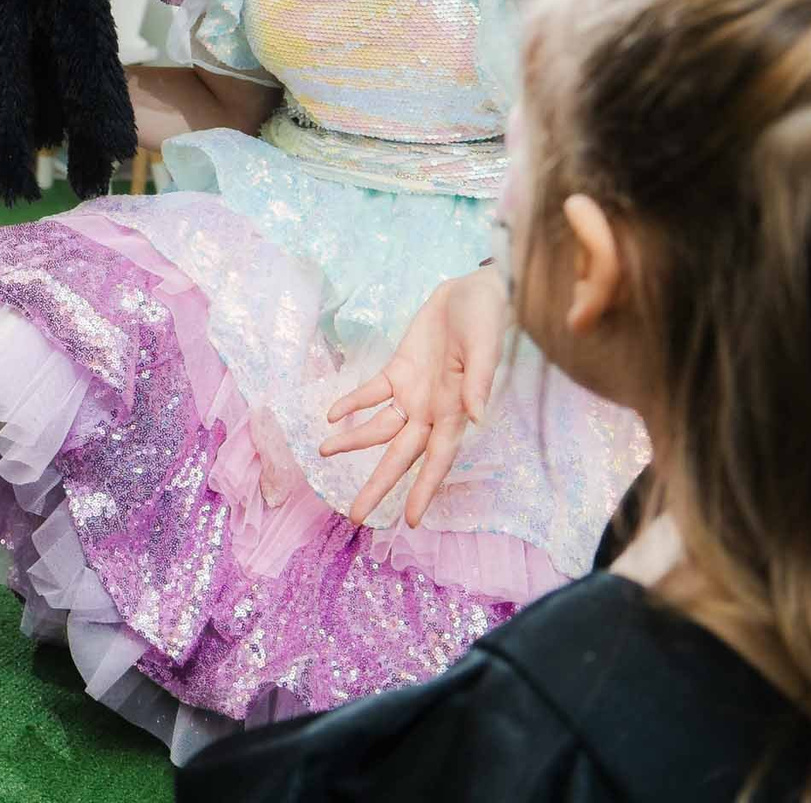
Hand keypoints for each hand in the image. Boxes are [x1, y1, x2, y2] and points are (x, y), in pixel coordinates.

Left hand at [320, 267, 507, 526]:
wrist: (475, 289)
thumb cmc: (487, 319)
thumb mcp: (486, 347)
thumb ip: (480, 383)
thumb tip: (478, 418)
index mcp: (456, 412)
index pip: (438, 460)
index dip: (425, 490)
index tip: (410, 521)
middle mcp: (432, 410)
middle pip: (401, 455)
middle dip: (379, 485)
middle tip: (355, 516)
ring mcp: (414, 391)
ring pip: (380, 426)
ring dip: (354, 440)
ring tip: (324, 451)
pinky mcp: (399, 369)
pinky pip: (373, 392)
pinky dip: (353, 402)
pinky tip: (331, 414)